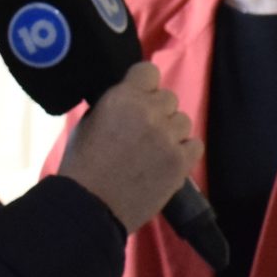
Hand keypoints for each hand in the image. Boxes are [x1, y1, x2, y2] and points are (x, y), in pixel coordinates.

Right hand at [63, 61, 200, 231]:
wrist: (89, 206)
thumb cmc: (82, 165)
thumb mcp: (89, 121)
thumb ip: (115, 104)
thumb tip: (131, 98)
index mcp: (123, 98)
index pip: (149, 71)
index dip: (145, 85)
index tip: (139, 99)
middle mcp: (149, 112)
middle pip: (169, 98)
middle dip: (158, 112)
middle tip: (143, 132)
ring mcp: (168, 137)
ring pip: (184, 121)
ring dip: (172, 132)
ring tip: (154, 151)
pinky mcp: (180, 162)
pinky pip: (195, 145)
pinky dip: (183, 152)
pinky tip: (166, 162)